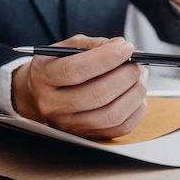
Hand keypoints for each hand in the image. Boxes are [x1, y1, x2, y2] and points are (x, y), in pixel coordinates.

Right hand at [11, 34, 147, 138]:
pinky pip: (120, 128)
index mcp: (45, 77)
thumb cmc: (57, 66)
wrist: (40, 93)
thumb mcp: (66, 47)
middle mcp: (53, 105)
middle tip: (136, 63)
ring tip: (139, 76)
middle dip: (126, 75)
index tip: (126, 47)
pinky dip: (136, 109)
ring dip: (135, 92)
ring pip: (112, 114)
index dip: (106, 58)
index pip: (76, 70)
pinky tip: (135, 94)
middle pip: (97, 94)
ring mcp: (69, 125)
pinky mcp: (86, 135)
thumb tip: (122, 47)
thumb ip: (93, 44)